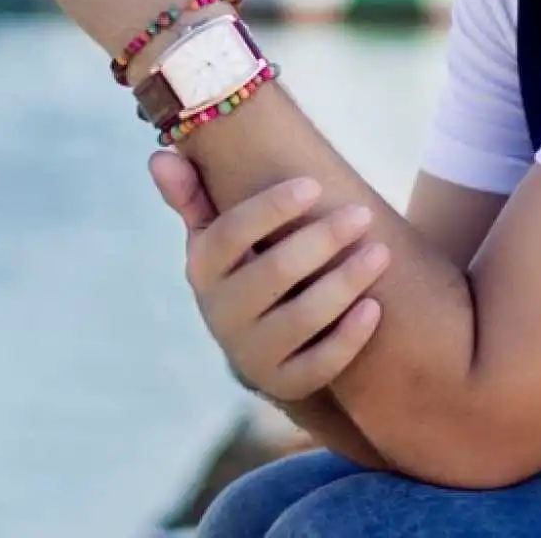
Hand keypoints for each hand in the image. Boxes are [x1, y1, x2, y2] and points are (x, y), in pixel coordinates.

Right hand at [149, 151, 390, 401]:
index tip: (314, 184)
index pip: (231, 232)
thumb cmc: (245, 264)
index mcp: (203, 267)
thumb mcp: (216, 232)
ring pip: (301, 318)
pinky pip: (319, 365)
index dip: (273, 208)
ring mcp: (252, 353)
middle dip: (322, 239)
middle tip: (362, 213)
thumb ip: (193, 195)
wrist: (261, 337)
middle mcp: (221, 312)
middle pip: (273, 272)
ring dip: (344, 283)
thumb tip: (159, 157)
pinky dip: (348, 338)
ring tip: (381, 252)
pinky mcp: (286, 383)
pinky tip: (375, 308)